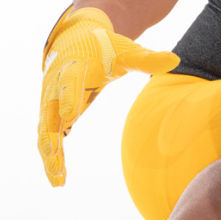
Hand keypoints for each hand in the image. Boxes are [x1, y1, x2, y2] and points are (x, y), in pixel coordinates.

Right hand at [38, 6, 177, 185]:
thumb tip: (175, 59)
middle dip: (51, 135)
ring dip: (49, 154)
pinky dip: (51, 157)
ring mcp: (50, 101)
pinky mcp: (50, 113)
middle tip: (55, 156)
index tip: (70, 115)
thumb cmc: (104, 48)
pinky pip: (47, 137)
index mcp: (74, 67)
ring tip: (57, 178)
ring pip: (45, 130)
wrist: (75, 40)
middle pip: (50, 112)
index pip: (69, 82)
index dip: (69, 96)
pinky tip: (59, 179)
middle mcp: (56, 85)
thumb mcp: (124, 51)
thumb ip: (146, 59)